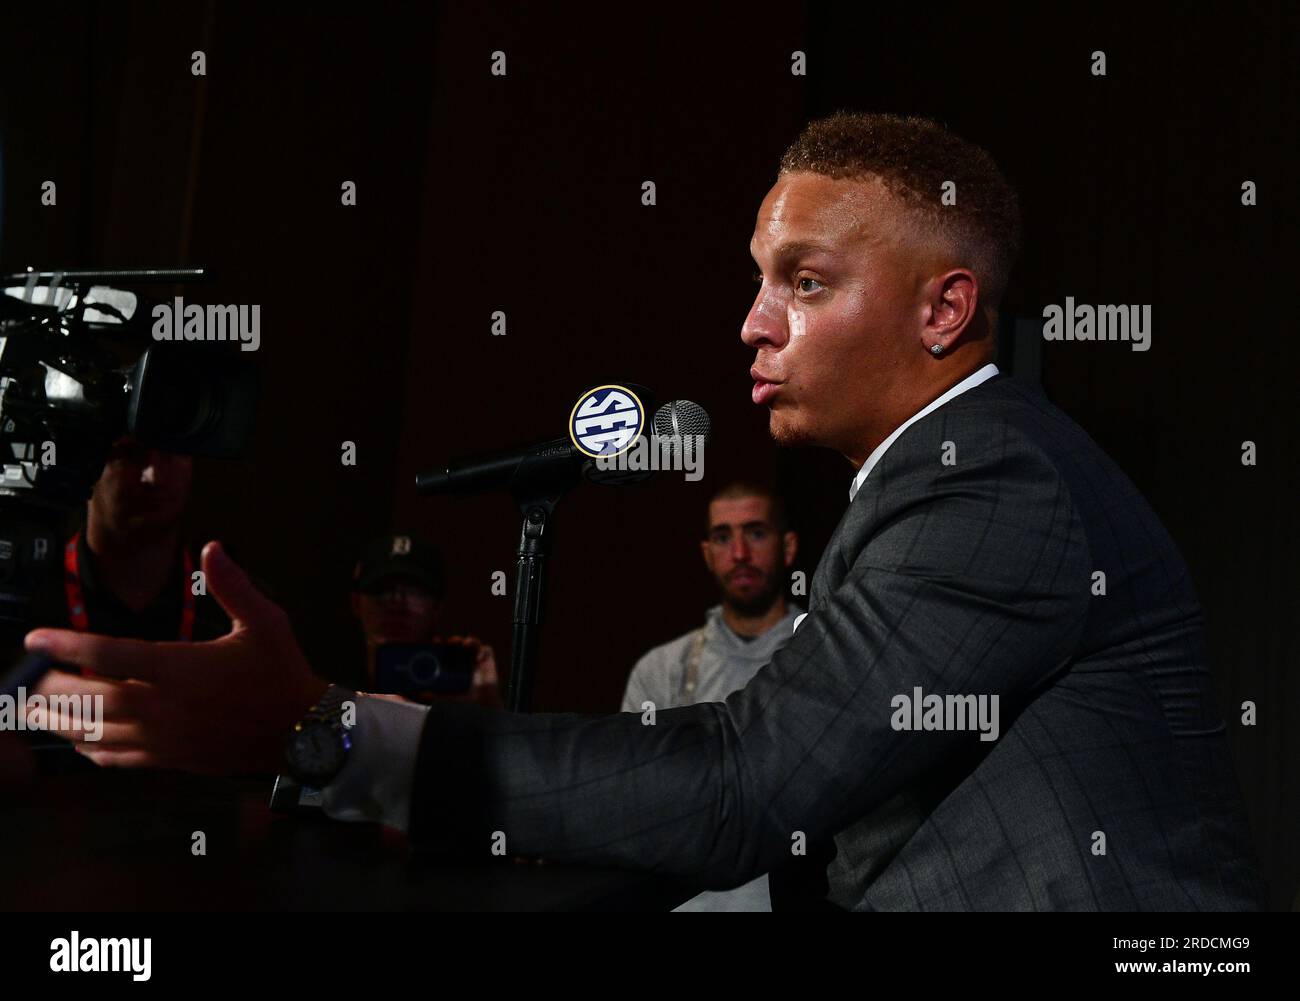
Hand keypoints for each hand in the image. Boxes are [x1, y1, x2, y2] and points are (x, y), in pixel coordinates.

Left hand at [24, 541, 327, 774]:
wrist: (301, 730)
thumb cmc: (281, 673)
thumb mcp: (264, 621)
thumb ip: (233, 585)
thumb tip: (211, 547)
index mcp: (183, 668)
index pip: (110, 654)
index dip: (66, 645)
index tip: (36, 638)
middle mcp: (166, 706)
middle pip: (90, 698)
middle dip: (51, 688)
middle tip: (29, 677)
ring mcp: (165, 737)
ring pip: (96, 732)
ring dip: (59, 721)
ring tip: (33, 711)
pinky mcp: (169, 759)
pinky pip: (116, 759)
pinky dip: (89, 749)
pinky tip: (76, 740)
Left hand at [429, 634, 501, 707]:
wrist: (483, 706)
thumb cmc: (465, 702)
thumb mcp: (447, 698)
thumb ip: (436, 695)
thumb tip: (422, 693)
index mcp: (452, 665)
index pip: (445, 650)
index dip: (440, 644)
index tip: (436, 640)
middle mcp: (463, 660)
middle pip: (458, 644)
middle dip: (454, 640)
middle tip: (450, 642)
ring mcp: (476, 659)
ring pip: (472, 643)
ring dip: (469, 640)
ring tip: (464, 644)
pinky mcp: (488, 661)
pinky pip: (486, 650)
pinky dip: (482, 651)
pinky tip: (478, 658)